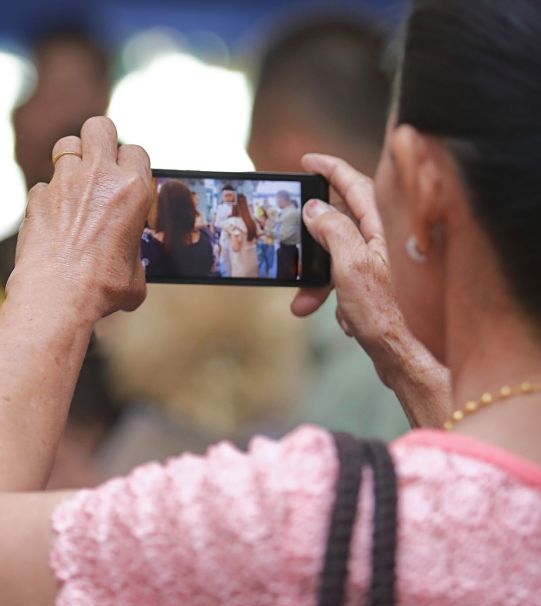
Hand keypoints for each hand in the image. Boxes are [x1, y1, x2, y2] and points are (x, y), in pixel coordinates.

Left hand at [8, 117, 151, 320]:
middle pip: (100, 127)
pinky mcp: (37, 197)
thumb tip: (130, 260)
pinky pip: (44, 184)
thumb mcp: (137, 272)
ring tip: (76, 186)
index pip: (137, 150)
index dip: (132, 162)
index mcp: (133, 190)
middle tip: (101, 163)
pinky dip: (50, 197)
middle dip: (101, 139)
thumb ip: (135, 252)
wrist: (59, 296)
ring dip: (73, 161)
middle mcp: (100, 177)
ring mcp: (64, 182)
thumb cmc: (104, 288)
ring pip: (67, 145)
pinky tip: (55, 220)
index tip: (128, 177)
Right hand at [292, 153, 450, 427]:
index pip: (355, 183)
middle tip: (290, 244)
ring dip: (317, 281)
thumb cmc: (384, 312)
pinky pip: (345, 280)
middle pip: (340, 223)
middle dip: (311, 242)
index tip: (307, 161)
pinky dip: (336, 297)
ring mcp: (380, 262)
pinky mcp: (377, 284)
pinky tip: (343, 320)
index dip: (329, 169)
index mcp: (382, 226)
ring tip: (304, 304)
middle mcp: (383, 239)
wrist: (404, 355)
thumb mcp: (350, 266)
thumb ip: (333, 231)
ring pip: (337, 257)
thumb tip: (315, 209)